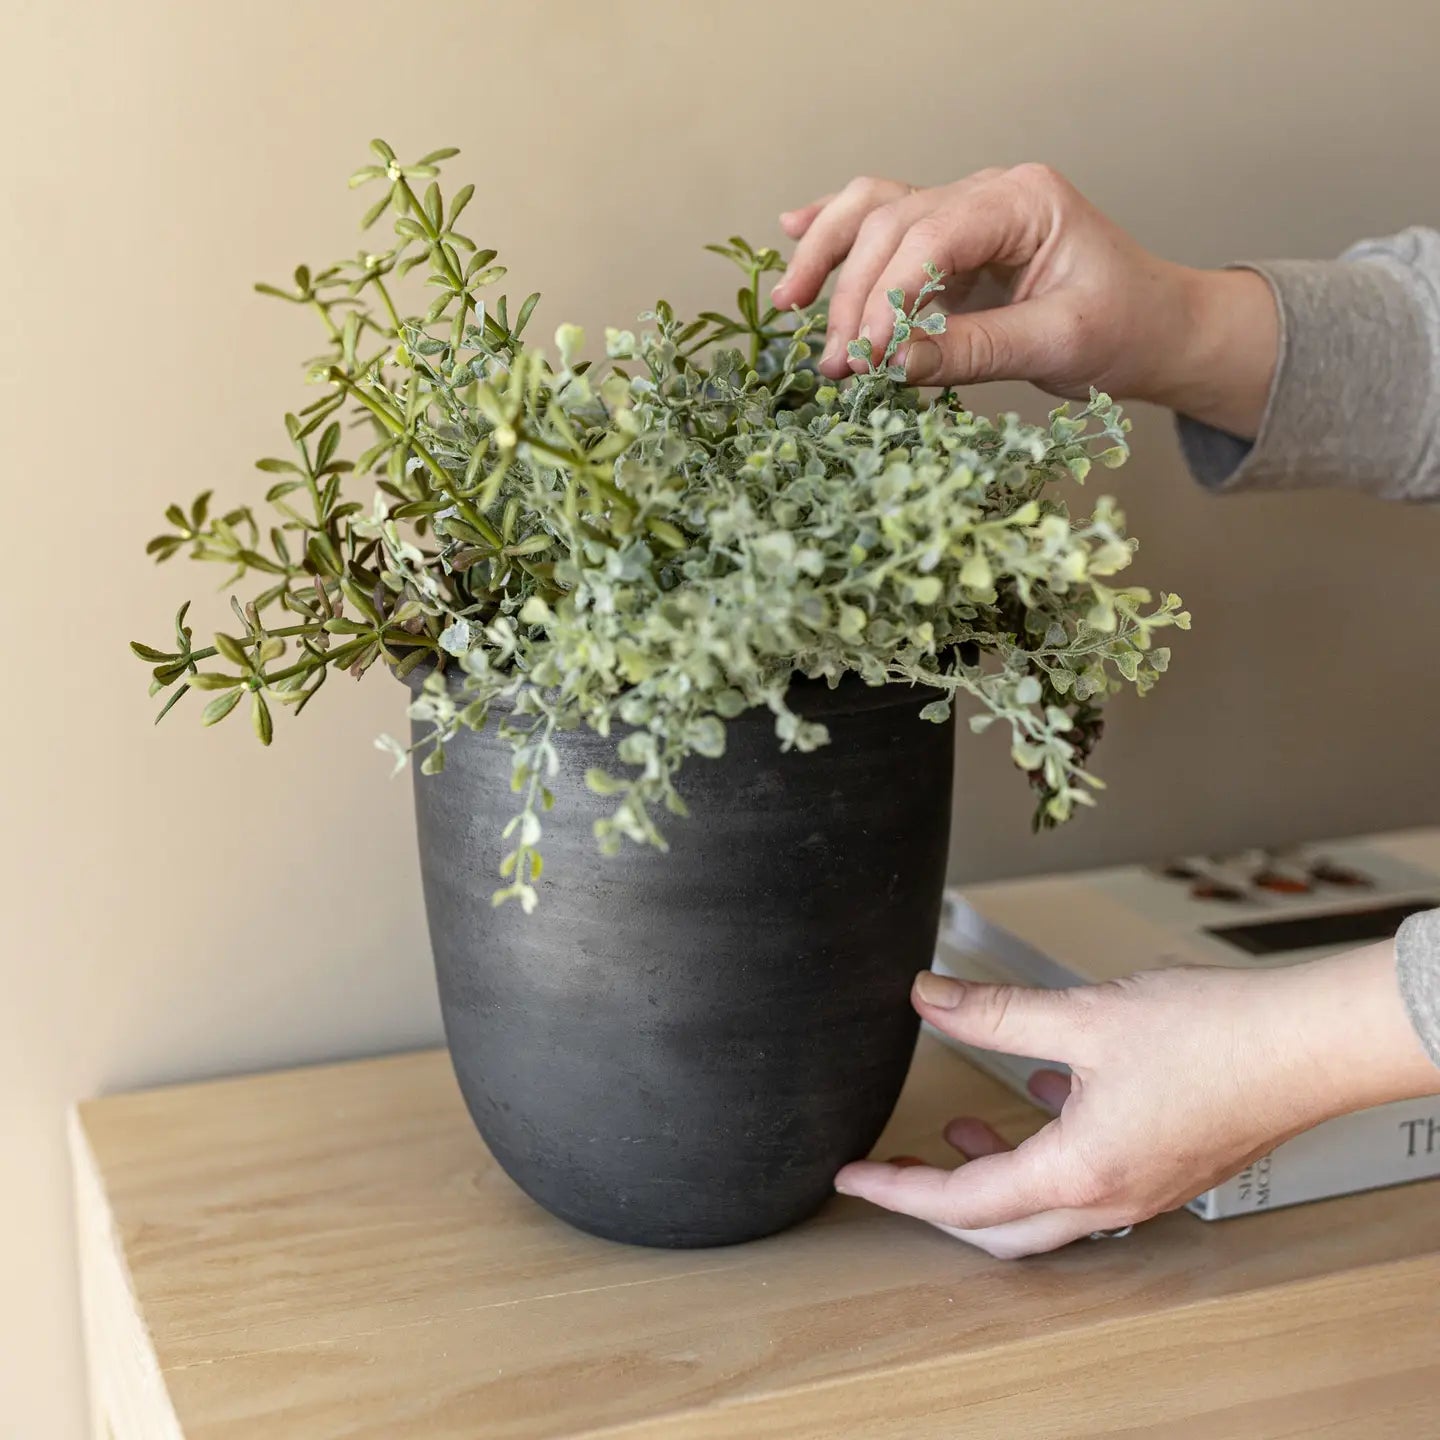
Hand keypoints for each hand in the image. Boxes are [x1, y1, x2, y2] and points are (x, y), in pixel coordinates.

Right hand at [771, 165, 1278, 438]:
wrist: (1157, 329)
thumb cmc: (1125, 329)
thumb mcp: (1057, 346)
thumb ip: (972, 351)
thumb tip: (889, 366)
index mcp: (1024, 201)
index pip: (931, 235)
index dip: (887, 297)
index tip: (865, 358)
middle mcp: (988, 193)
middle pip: (891, 223)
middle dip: (855, 296)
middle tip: (837, 366)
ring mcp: (966, 213)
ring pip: (874, 211)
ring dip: (827, 255)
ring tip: (789, 303)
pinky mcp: (951, 243)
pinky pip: (884, 223)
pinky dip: (837, 231)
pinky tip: (792, 233)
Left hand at [835, 942, 1439, 1257]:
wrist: (1309, 1044)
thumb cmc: (1216, 1036)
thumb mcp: (1084, 1015)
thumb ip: (996, 1012)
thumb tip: (927, 997)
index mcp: (1080, 1171)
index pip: (963, 1200)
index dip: (899, 1189)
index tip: (854, 1179)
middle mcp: (1111, 1195)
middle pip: (1000, 1228)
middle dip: (939, 1201)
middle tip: (895, 1170)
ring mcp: (1144, 1189)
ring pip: (1046, 1210)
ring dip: (994, 1181)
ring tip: (962, 1133)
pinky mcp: (1167, 1167)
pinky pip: (1089, 1183)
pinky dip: (1047, 1157)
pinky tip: (1044, 1100)